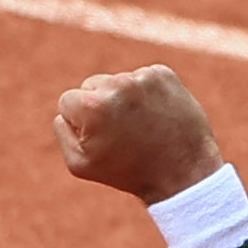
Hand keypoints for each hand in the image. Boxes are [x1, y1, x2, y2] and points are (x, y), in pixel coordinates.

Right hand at [53, 65, 222, 203]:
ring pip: (117, 82)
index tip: (103, 139)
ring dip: (125, 100)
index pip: (68, 101)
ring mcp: (142, 77)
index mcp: (92, 105)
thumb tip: (66, 110)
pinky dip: (147, 95)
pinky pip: (142, 78)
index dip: (82, 124)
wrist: (184, 173)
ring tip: (143, 127)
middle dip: (102, 106)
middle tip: (124, 134)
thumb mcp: (81, 164)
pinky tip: (157, 116)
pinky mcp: (163, 74)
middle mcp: (116, 85)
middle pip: (91, 86)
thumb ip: (63, 131)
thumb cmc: (129, 173)